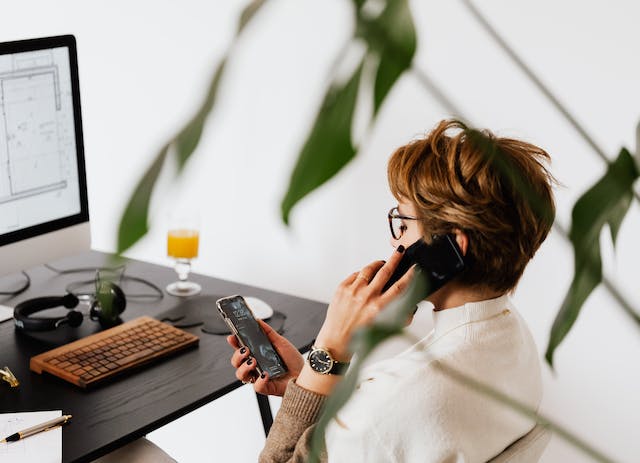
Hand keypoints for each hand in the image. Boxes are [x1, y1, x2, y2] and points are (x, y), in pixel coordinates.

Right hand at [227, 319, 303, 396]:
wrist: (304, 373)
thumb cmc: (292, 360)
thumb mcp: (280, 342)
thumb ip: (268, 332)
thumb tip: (258, 321)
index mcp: (257, 355)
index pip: (240, 349)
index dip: (234, 343)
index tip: (232, 337)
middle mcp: (255, 366)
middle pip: (236, 363)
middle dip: (237, 356)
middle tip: (246, 350)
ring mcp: (258, 377)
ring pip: (241, 375)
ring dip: (244, 367)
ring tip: (253, 361)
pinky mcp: (265, 388)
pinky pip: (256, 386)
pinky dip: (260, 380)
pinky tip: (266, 374)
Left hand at [314, 246, 413, 361]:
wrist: (336, 341)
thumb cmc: (359, 337)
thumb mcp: (384, 328)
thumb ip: (399, 315)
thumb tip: (409, 304)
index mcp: (379, 308)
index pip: (400, 286)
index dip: (410, 275)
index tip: (415, 268)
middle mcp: (366, 297)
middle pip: (385, 271)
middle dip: (395, 259)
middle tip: (400, 251)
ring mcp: (353, 291)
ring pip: (369, 269)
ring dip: (378, 264)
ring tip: (382, 263)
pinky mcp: (342, 288)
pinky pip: (355, 274)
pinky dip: (362, 274)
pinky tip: (365, 277)